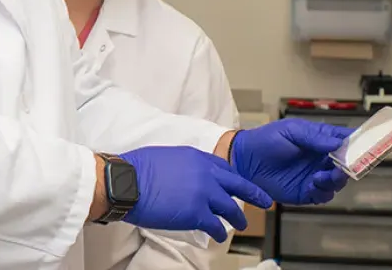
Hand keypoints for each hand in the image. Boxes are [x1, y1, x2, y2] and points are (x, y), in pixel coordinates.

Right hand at [119, 146, 273, 242]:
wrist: (126, 183)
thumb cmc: (136, 169)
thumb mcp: (165, 156)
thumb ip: (182, 164)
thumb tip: (184, 176)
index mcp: (197, 157)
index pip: (224, 168)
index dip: (234, 178)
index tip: (240, 185)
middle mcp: (205, 173)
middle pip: (237, 185)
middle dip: (253, 194)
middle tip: (264, 201)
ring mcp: (203, 194)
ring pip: (230, 208)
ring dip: (237, 218)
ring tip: (240, 225)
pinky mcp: (197, 214)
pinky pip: (215, 225)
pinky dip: (218, 232)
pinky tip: (217, 236)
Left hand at [230, 118, 353, 204]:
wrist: (243, 160)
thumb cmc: (266, 140)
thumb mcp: (290, 131)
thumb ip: (313, 136)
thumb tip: (337, 143)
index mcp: (320, 140)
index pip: (346, 141)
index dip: (360, 143)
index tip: (370, 146)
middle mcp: (321, 159)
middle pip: (347, 165)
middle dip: (350, 166)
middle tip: (343, 167)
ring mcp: (314, 176)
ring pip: (337, 182)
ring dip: (335, 180)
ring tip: (321, 176)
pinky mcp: (305, 192)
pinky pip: (322, 196)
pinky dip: (322, 192)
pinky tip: (312, 184)